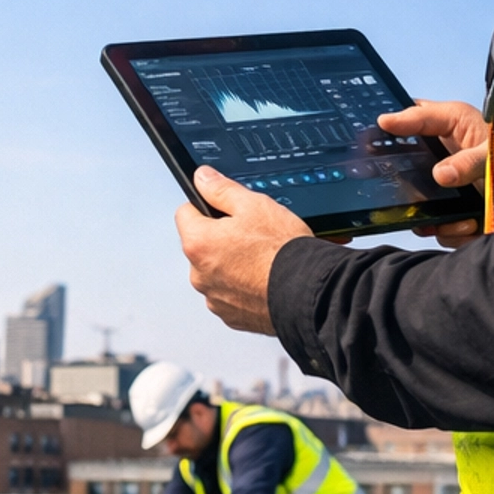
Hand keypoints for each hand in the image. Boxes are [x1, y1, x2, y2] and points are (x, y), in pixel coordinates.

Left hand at [175, 167, 310, 332]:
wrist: (308, 292)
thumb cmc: (282, 252)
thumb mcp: (254, 205)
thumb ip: (221, 189)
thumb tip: (202, 178)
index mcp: (198, 243)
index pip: (185, 213)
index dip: (207, 207)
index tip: (225, 211)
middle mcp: (199, 274)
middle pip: (202, 245)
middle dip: (221, 238)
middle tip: (252, 235)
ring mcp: (214, 298)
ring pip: (216, 271)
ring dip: (232, 265)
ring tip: (262, 260)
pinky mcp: (231, 316)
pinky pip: (231, 294)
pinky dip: (243, 287)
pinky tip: (265, 279)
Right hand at [378, 100, 487, 248]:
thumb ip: (471, 161)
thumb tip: (441, 175)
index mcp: (450, 125)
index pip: (415, 114)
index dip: (397, 119)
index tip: (383, 124)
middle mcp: (439, 152)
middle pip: (403, 160)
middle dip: (406, 179)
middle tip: (413, 187)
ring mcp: (439, 182)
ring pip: (414, 198)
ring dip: (431, 213)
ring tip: (461, 218)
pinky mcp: (446, 208)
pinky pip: (434, 224)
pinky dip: (450, 230)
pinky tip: (469, 225)